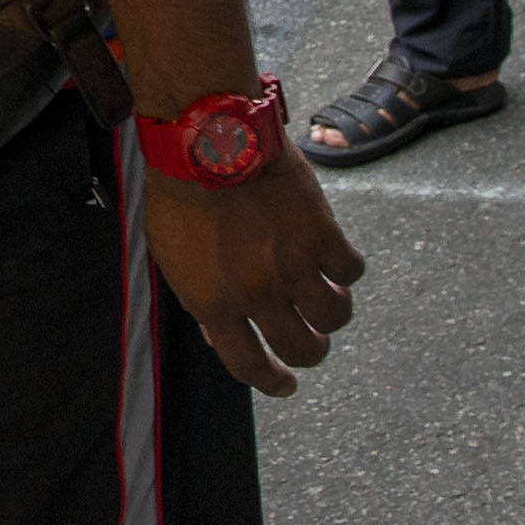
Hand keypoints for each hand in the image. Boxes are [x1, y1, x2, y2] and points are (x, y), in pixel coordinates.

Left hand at [135, 155, 363, 395]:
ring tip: (326, 300)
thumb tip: (221, 333)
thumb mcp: (173, 259)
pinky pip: (350, 270)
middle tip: (312, 343)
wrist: (206, 139)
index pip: (249, 365)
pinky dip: (346, 270)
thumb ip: (201, 301)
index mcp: (215, 304)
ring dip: (333, 314)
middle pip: (302, 348)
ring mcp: (293, 263)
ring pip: (335, 316)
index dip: (272, 383)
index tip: (286, 385)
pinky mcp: (321, 232)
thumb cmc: (181, 195)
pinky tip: (335, 260)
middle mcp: (258, 293)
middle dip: (311, 353)